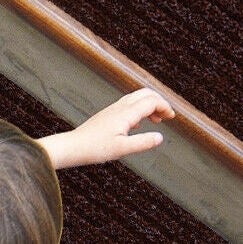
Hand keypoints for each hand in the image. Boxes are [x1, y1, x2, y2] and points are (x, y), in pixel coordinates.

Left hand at [41, 88, 175, 168]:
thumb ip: (142, 143)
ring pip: (136, 98)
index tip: (171, 118)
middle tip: (166, 116)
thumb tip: (160, 138)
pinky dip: (138, 109)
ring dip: (149, 105)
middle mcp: (120, 108)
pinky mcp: (107, 114)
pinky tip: (136, 125)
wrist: (72, 147)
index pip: (152, 101)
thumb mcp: (121, 149)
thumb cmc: (93, 149)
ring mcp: (112, 109)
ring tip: (155, 120)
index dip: (165, 107)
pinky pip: (127, 105)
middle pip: (146, 94)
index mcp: (126, 114)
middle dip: (159, 102)